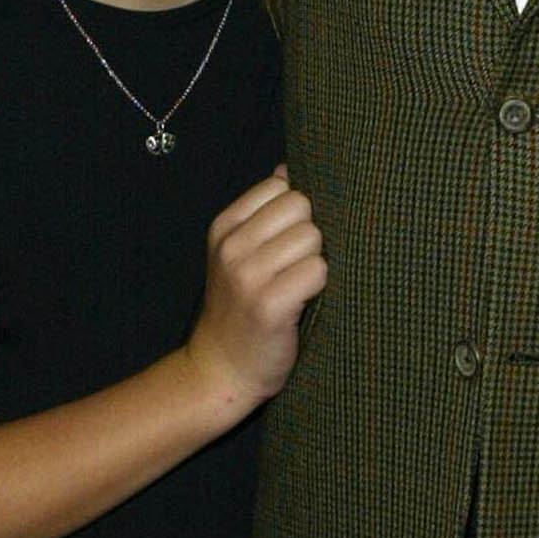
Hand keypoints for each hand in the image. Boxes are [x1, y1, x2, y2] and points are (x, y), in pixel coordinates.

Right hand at [185, 170, 326, 417]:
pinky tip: (302, 304)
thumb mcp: (238, 253)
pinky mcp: (268, 305)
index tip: (287, 242)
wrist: (219, 371)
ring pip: (314, 238)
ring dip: (316, 263)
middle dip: (310, 235)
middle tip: (295, 268)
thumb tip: (288, 166)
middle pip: (303, 207)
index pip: (282, 186)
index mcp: (225, 226)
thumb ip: (263, 212)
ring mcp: (247, 275)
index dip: (296, 213)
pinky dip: (319, 288)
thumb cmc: (240, 309)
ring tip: (298, 288)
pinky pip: (318, 271)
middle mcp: (232, 246)